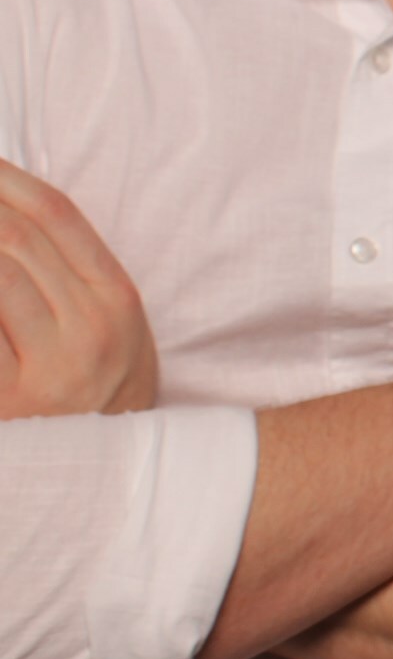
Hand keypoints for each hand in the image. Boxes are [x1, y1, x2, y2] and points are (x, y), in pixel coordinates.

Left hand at [0, 159, 157, 417]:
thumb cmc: (95, 393)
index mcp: (116, 301)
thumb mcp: (108, 328)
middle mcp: (89, 329)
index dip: (8, 178)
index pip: (58, 216)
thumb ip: (68, 272)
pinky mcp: (10, 401)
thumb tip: (7, 212)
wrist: (108, 481)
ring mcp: (49, 368)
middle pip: (17, 239)